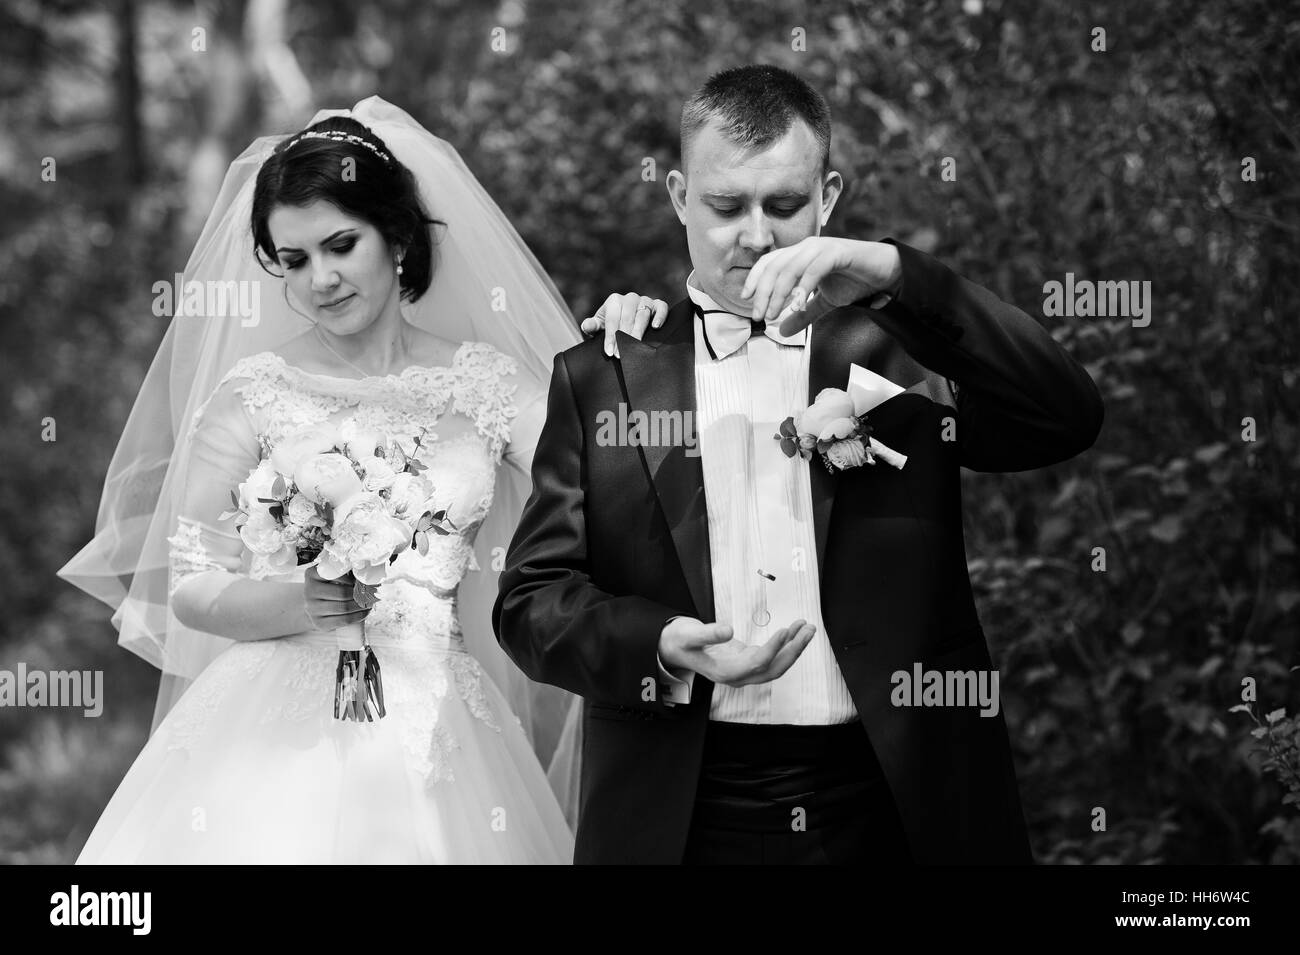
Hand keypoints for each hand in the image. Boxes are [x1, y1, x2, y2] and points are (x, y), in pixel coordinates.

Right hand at [303, 565, 369, 630]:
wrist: (316, 606)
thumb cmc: (330, 587)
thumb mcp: (332, 575)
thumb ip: (345, 570)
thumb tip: (367, 573)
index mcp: (312, 574)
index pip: (336, 573)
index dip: (352, 578)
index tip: (361, 580)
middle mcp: (309, 590)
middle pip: (342, 592)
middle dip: (359, 594)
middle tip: (370, 593)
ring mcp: (311, 608)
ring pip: (344, 607)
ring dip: (361, 606)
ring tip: (369, 602)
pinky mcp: (318, 622)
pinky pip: (343, 620)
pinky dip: (358, 616)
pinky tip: (364, 612)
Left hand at [579, 292, 668, 357]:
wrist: (625, 324)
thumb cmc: (610, 327)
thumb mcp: (599, 327)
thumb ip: (592, 326)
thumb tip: (587, 325)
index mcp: (614, 301)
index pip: (612, 320)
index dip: (610, 337)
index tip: (610, 352)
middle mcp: (630, 298)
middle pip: (627, 318)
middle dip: (624, 338)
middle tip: (621, 355)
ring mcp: (645, 301)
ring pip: (643, 315)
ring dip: (638, 332)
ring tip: (636, 347)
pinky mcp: (658, 305)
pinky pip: (662, 307)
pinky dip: (660, 316)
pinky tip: (656, 327)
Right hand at [657, 616, 816, 687]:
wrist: (674, 648)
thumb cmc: (680, 641)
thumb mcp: (688, 634)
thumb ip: (707, 633)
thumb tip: (729, 630)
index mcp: (726, 672)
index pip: (757, 663)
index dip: (773, 649)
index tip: (785, 631)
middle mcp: (739, 676)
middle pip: (774, 669)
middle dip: (793, 650)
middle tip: (808, 630)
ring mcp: (744, 671)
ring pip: (776, 665)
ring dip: (793, 648)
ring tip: (807, 628)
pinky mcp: (747, 662)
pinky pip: (772, 658)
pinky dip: (784, 645)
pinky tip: (793, 630)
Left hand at [738, 237, 902, 334]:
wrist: (885, 273)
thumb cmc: (854, 282)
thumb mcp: (824, 302)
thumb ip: (803, 314)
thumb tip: (782, 331)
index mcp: (800, 254)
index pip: (769, 263)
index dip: (755, 280)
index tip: (745, 300)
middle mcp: (807, 247)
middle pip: (775, 266)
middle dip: (763, 293)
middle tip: (759, 316)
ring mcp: (821, 248)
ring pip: (790, 268)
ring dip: (779, 293)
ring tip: (773, 315)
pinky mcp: (837, 252)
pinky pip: (814, 269)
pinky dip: (803, 288)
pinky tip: (797, 306)